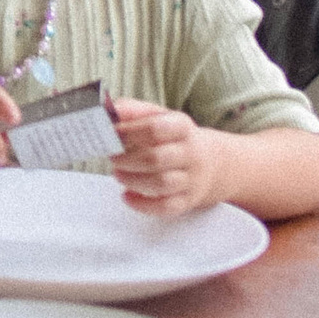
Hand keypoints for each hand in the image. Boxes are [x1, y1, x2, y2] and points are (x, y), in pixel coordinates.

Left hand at [109, 101, 221, 215]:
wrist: (211, 162)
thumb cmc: (174, 137)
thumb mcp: (159, 116)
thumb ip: (132, 111)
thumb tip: (107, 110)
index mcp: (182, 127)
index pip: (155, 128)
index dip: (129, 132)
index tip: (111, 134)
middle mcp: (190, 153)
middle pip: (156, 158)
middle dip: (127, 159)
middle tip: (112, 157)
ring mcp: (190, 178)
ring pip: (161, 184)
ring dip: (132, 180)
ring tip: (118, 174)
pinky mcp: (187, 200)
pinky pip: (166, 207)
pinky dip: (143, 205)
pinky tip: (127, 196)